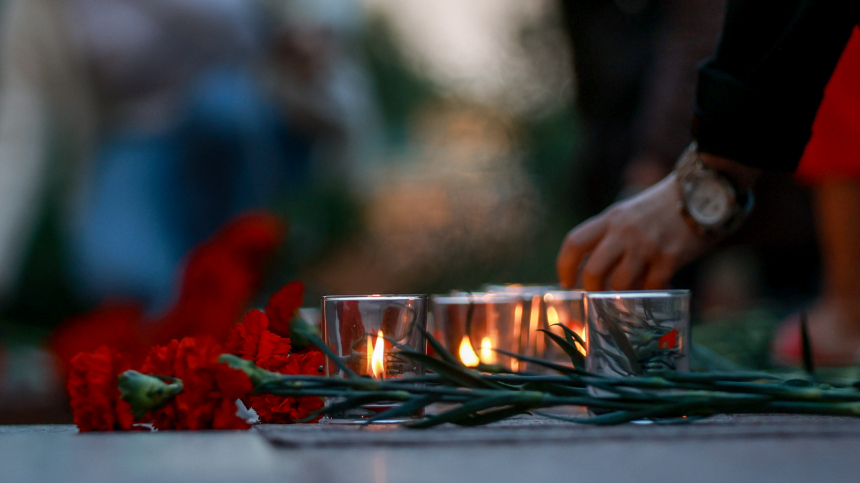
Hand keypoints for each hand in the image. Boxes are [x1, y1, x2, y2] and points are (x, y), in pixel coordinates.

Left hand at [557, 174, 713, 290]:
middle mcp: (624, 231)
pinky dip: (648, 294)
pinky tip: (651, 291)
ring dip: (620, 297)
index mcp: (610, 219)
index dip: (565, 266)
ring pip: (620, 284)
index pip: (575, 242)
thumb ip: (610, 237)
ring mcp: (647, 245)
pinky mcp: (670, 257)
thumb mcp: (628, 214)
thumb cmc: (660, 209)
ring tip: (624, 298)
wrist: (702, 194)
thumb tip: (591, 272)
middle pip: (594, 271)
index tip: (566, 282)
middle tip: (595, 297)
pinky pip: (651, 287)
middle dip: (591, 290)